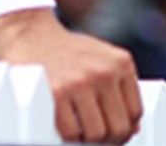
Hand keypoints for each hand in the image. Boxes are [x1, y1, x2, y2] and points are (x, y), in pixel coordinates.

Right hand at [0, 8, 141, 143]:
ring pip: (97, 135)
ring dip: (87, 141)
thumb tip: (134, 129)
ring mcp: (81, 82)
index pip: (135, 112)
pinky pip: (71, 134)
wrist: (29, 31)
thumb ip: (119, 89)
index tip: (112, 134)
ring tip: (79, 133)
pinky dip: (68, 138)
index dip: (125, 130)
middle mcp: (105, 72)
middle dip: (108, 140)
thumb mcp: (101, 59)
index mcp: (121, 63)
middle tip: (94, 139)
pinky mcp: (56, 93)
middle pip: (119, 127)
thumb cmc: (66, 50)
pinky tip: (63, 127)